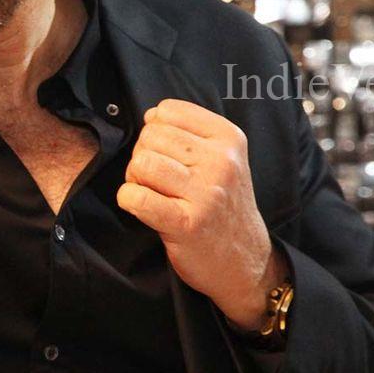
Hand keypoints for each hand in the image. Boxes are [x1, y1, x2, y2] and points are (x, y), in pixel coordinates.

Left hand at [116, 98, 287, 332]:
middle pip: (150, 136)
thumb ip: (188, 132)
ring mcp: (206, 193)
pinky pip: (135, 197)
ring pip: (141, 163)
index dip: (156, 131)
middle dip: (144, 156)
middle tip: (159, 181)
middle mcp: (221, 162)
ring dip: (136, 179)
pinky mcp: (187, 223)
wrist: (243, 261)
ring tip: (153, 194)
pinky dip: (129, 200)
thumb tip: (150, 115)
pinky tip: (143, 208)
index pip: (167, 111)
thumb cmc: (222, 205)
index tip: (169, 155)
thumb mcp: (222, 158)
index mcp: (228, 138)